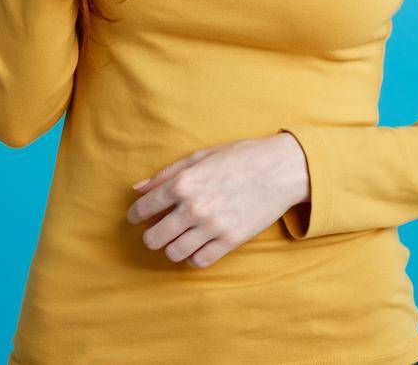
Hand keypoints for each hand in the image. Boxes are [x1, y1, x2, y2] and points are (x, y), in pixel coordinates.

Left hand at [126, 132, 310, 268]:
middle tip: (155, 231)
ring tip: (177, 238)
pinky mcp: (230, 241)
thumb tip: (137, 188)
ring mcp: (213, 227)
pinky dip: (192, 257)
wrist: (281, 169)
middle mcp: (194, 208)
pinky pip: (199, 261)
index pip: (144, 208)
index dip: (135, 214)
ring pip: (174, 253)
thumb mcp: (200, 156)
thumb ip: (166, 174)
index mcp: (184, 183)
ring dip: (171, 247)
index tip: (137, 216)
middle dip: (150, 235)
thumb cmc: (240, 157)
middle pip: (154, 238)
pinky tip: (195, 246)